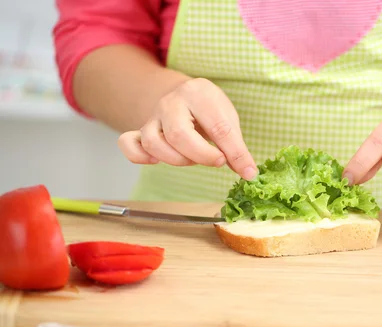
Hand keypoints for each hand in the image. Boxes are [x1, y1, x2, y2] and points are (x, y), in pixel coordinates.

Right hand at [118, 78, 257, 180]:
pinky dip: (139, 156)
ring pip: (153, 142)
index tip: (246, 170)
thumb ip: (236, 146)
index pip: (218, 127)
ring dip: (176, 159)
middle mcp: (172, 101)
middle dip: (201, 155)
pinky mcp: (141, 130)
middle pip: (179, 134)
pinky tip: (156, 161)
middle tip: (218, 161)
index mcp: (199, 93)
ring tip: (192, 159)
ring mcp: (154, 116)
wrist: (183, 95)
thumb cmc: (210, 110)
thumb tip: (248, 173)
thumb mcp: (229, 119)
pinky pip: (129, 144)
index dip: (234, 152)